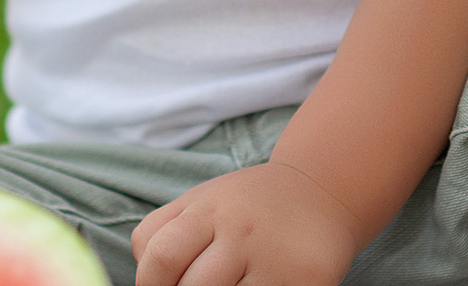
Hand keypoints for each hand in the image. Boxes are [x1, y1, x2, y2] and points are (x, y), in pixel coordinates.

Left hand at [133, 162, 365, 285]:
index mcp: (208, 208)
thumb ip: (164, 234)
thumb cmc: (249, 208)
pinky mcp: (304, 281)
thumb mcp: (203, 203)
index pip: (159, 256)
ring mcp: (273, 258)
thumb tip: (145, 281)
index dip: (149, 283)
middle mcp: (240, 230)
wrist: (322, 191)